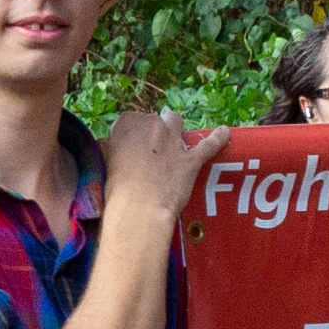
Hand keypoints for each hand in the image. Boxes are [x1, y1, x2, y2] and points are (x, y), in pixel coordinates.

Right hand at [104, 104, 207, 224]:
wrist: (139, 208)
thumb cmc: (116, 189)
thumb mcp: (104, 162)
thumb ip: (110, 148)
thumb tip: (110, 145)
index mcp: (127, 124)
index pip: (130, 120)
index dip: (131, 134)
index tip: (130, 147)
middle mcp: (151, 126)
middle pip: (153, 120)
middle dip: (152, 132)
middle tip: (148, 153)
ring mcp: (173, 141)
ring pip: (175, 120)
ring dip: (174, 127)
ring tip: (174, 139)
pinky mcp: (191, 159)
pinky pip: (209, 144)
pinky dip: (218, 138)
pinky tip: (225, 133)